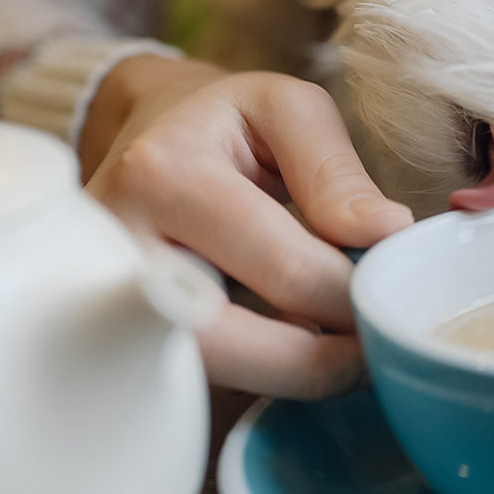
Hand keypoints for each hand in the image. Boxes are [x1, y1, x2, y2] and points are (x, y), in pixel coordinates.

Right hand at [80, 54, 412, 398]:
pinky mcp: (116, 338)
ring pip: (206, 377)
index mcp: (163, 174)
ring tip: (338, 350)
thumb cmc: (222, 125)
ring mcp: (106, 302)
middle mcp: (117, 246)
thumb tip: (384, 233)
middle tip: (371, 349)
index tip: (387, 294)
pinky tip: (290, 351)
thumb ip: (335, 170)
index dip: (351, 297)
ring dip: (287, 376)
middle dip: (316, 362)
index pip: (282, 266)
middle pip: (227, 342)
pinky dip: (254, 377)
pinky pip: (194, 383)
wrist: (139, 142)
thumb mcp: (286, 110)